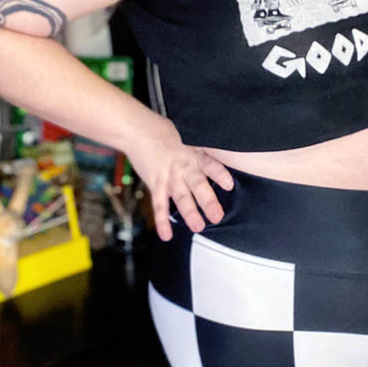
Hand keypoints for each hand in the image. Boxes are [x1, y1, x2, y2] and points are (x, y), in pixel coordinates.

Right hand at [126, 116, 233, 239]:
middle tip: (217, 216)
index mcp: (195, 155)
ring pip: (181, 197)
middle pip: (197, 185)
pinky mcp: (155, 184)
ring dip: (189, 213)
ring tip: (198, 227)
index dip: (219, 174)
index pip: (210, 164)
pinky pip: (159, 205)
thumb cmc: (166, 134)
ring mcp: (169, 176)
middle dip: (208, 202)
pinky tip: (166, 235)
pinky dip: (162, 221)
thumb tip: (221, 163)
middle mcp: (183, 166)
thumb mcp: (189, 138)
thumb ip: (202, 153)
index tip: (229, 185)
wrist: (138, 131)